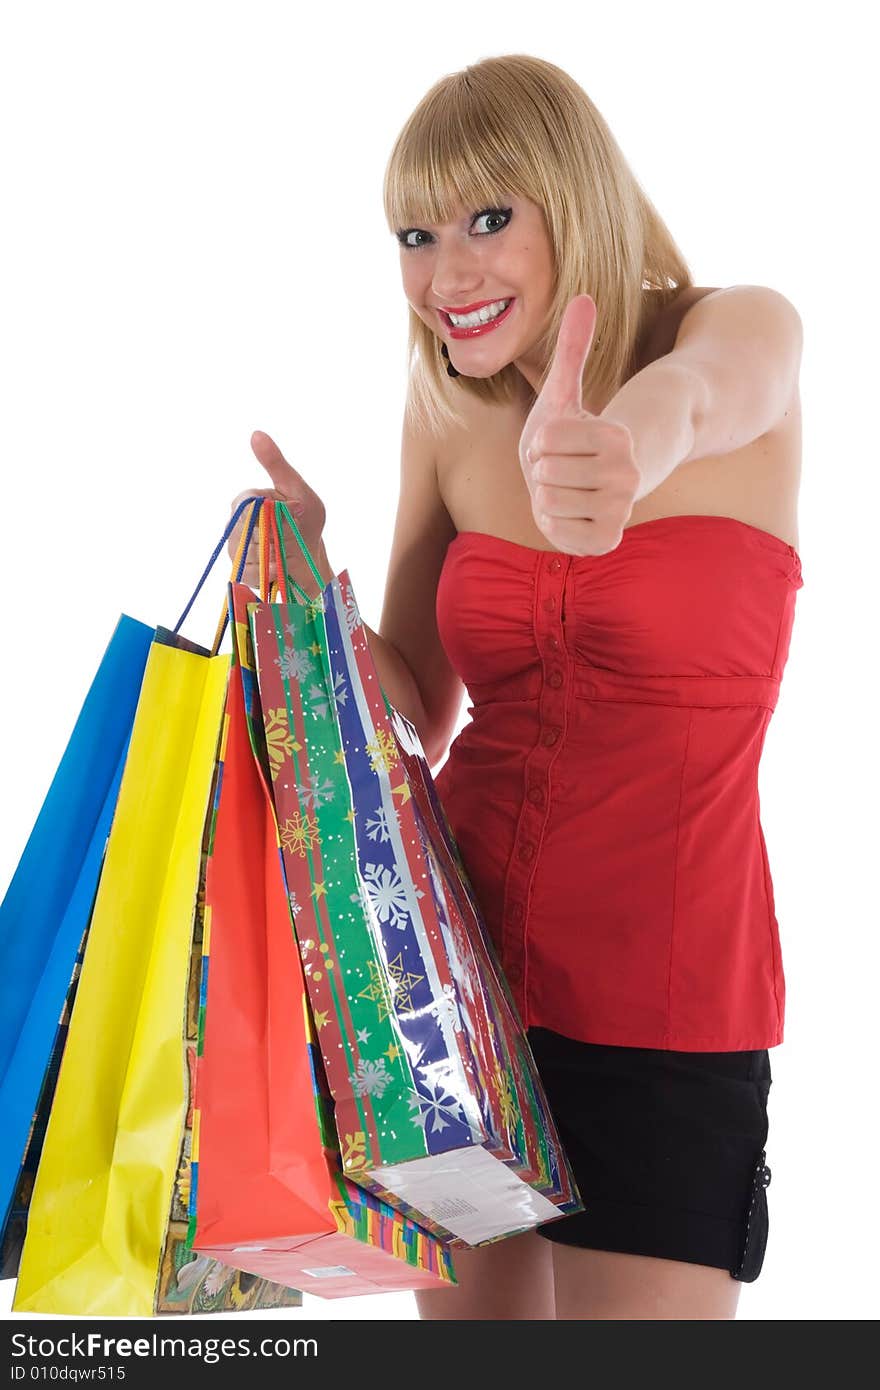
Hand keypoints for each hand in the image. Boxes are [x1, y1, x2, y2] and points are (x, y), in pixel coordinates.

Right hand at [228, 430, 329, 592]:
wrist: (313, 560)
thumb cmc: (307, 522)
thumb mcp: (298, 490)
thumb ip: (276, 465)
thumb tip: (256, 433)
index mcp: (247, 500)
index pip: (244, 503)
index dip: (267, 511)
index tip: (290, 512)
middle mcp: (236, 523)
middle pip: (240, 528)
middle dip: (270, 534)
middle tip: (288, 534)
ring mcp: (235, 548)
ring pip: (243, 551)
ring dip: (271, 553)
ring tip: (286, 550)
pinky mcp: (240, 572)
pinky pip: (246, 572)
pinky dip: (267, 571)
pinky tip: (280, 566)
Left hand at [518, 295, 641, 555]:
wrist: (588, 482)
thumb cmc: (573, 434)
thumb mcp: (564, 391)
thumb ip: (573, 347)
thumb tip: (584, 295)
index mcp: (618, 437)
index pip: (546, 440)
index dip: (541, 441)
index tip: (559, 443)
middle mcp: (628, 476)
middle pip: (545, 474)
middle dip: (542, 471)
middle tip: (560, 469)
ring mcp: (619, 512)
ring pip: (546, 503)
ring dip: (546, 497)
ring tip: (565, 489)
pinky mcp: (605, 542)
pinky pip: (555, 533)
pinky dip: (552, 523)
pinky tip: (568, 513)